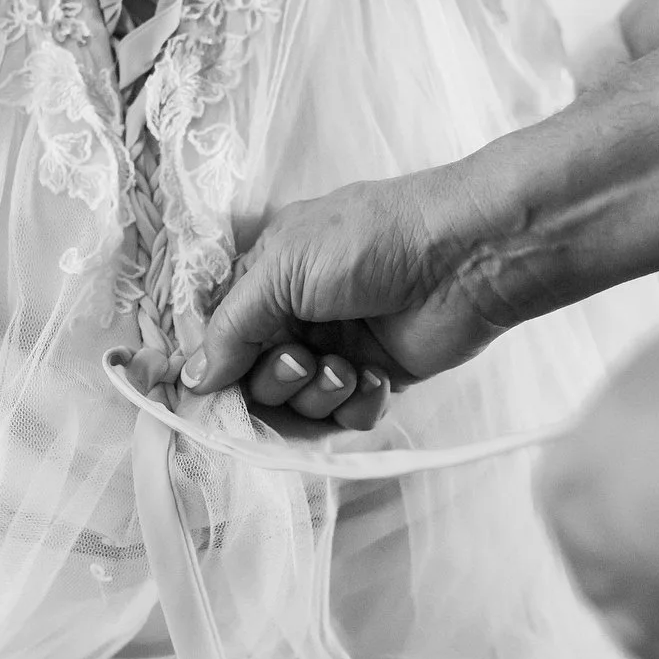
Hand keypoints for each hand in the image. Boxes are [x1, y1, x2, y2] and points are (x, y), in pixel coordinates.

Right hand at [181, 164, 520, 422]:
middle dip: (275, 380)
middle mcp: (298, 315)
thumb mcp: (282, 267)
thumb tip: (192, 379)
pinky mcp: (379, 378)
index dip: (215, 368)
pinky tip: (375, 379)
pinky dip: (356, 406)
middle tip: (303, 359)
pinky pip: (346, 417)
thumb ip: (231, 328)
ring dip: (318, 395)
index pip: (222, 337)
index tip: (205, 393)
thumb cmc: (370, 241)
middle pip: (256, 381)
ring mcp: (339, 347)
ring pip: (300, 406)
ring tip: (346, 368)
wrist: (467, 255)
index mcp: (268, 277)